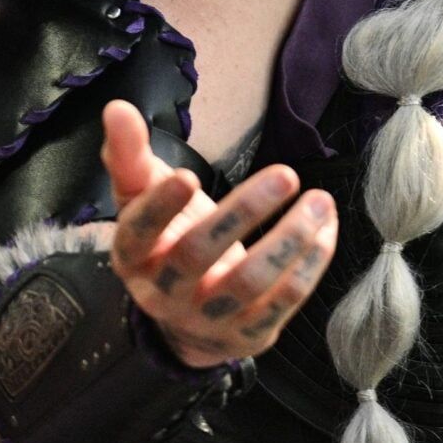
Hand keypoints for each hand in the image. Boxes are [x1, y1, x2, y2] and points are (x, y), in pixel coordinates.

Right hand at [101, 100, 338, 367]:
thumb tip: (116, 107)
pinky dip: (311, 263)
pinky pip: (283, 301)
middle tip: (286, 174)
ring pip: (249, 282)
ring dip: (290, 238)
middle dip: (243, 212)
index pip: (138, 234)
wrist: (188, 318)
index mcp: (133, 257)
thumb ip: (131, 156)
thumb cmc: (168, 240)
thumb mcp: (144, 200)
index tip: (189, 175)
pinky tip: (325, 227)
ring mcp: (207, 318)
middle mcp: (164, 293)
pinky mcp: (248, 335)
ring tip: (319, 200)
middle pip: (197, 255)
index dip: (160, 208)